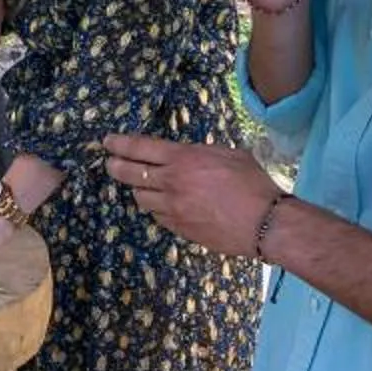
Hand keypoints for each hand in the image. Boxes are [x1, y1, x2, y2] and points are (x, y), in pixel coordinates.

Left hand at [101, 135, 281, 257]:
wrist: (264, 224)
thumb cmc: (253, 184)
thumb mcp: (229, 154)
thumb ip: (202, 153)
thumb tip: (189, 155)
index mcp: (183, 159)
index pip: (140, 148)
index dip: (120, 144)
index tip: (107, 142)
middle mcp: (172, 183)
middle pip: (130, 173)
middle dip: (115, 166)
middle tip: (110, 162)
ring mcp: (173, 208)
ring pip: (140, 197)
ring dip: (138, 189)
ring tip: (140, 185)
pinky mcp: (179, 229)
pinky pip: (158, 216)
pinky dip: (157, 209)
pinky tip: (163, 206)